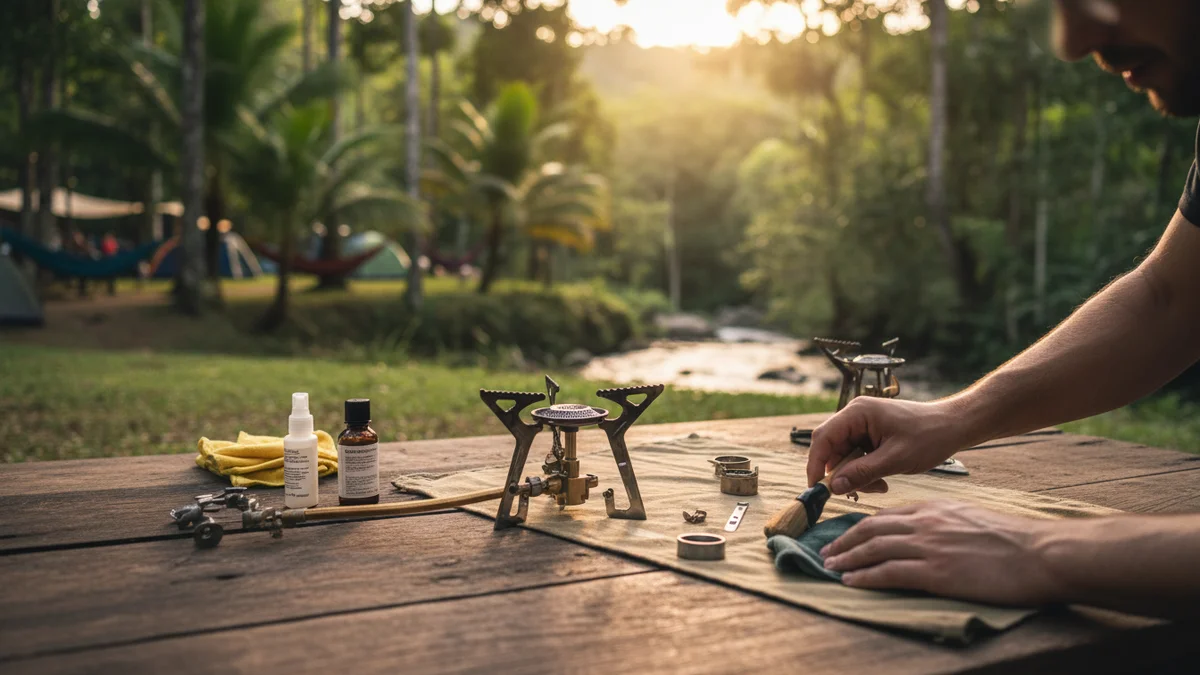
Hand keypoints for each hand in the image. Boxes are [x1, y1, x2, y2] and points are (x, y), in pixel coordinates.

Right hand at [806, 397, 976, 494]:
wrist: (954, 427)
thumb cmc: (929, 436)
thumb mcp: (895, 459)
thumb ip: (862, 473)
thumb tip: (834, 487)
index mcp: (858, 413)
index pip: (823, 438)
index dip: (816, 464)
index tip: (817, 488)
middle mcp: (855, 416)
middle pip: (831, 448)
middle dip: (841, 473)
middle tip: (854, 492)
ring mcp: (862, 425)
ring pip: (844, 456)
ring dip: (855, 475)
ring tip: (878, 486)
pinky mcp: (871, 435)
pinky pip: (857, 456)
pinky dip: (864, 471)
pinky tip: (881, 480)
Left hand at [821, 501, 1063, 605]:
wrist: (1040, 553)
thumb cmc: (1013, 541)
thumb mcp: (970, 518)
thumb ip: (943, 523)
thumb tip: (927, 535)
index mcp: (934, 508)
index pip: (887, 515)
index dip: (862, 526)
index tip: (848, 536)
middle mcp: (925, 523)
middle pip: (872, 529)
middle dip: (845, 540)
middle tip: (826, 551)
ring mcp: (929, 546)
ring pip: (874, 548)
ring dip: (847, 558)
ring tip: (830, 566)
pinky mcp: (936, 572)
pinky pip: (889, 572)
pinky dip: (865, 576)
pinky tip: (851, 581)